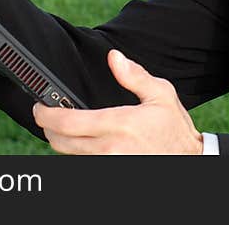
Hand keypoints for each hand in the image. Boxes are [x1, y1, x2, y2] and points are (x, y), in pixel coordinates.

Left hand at [33, 49, 203, 154]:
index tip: (40, 107)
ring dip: (63, 140)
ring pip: (70, 155)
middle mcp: (110, 148)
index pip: (68, 123)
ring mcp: (109, 164)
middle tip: (47, 115)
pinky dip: (77, 152)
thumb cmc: (174, 127)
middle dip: (48, 128)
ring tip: (65, 126)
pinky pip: (84, 163)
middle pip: (61, 142)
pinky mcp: (111, 172)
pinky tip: (82, 141)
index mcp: (119, 124)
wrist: (189, 158)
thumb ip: (134, 75)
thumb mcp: (161, 94)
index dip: (46, 114)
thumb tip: (113, 57)